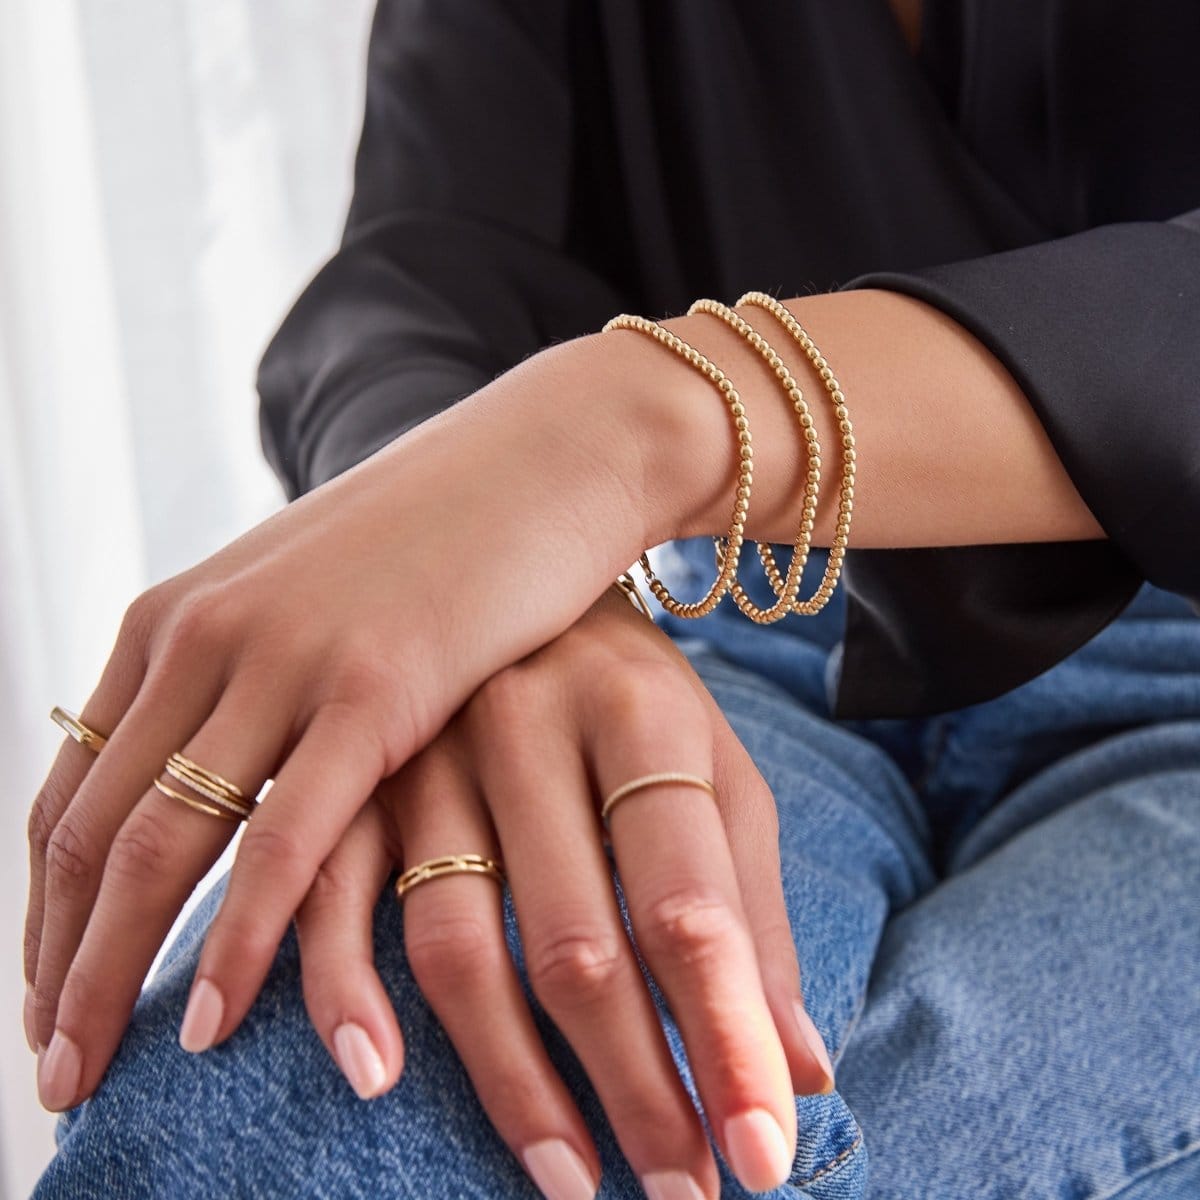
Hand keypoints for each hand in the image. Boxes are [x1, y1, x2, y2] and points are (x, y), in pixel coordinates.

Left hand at [23, 333, 672, 1111]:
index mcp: (179, 619)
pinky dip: (239, 937)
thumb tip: (227, 777)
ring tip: (93, 1075)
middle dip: (57, 964)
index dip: (50, 909)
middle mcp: (206, 635)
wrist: (542, 458)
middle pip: (92, 831)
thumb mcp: (313, 602)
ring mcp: (285, 656)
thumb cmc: (441, 541)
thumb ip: (252, 683)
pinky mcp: (373, 683)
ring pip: (161, 841)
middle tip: (51, 1071)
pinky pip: (282, 836)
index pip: (73, 790)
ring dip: (110, 973)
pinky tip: (214, 1019)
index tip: (52, 991)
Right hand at [293, 585, 834, 1197]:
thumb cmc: (635, 689)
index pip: (691, 904)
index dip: (727, 1039)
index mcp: (644, 714)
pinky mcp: (353, 770)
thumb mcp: (714, 768)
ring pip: (457, 941)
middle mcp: (531, 726)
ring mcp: (429, 747)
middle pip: (577, 942)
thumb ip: (751, 909)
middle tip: (678, 1189)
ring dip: (510, 1078)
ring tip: (571, 1176)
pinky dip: (343, 988)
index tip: (764, 1155)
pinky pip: (331, 890)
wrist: (525, 554)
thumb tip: (799, 1070)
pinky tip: (377, 1077)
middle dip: (633, 1084)